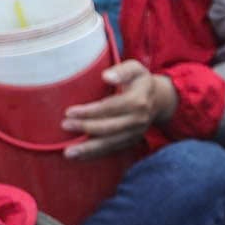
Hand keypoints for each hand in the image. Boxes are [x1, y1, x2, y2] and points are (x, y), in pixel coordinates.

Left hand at [62, 59, 177, 159]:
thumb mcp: (135, 69)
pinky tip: (80, 156)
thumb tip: (106, 76)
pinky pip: (112, 149)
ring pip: (111, 143)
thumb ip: (122, 70)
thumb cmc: (139, 81)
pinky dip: (96, 154)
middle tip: (65, 125)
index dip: (91, 111)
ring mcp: (136, 133)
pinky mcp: (131, 141)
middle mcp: (138, 120)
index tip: (70, 111)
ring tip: (69, 152)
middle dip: (86, 128)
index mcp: (138, 101)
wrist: (159, 101)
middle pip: (110, 128)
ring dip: (89, 148)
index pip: (111, 108)